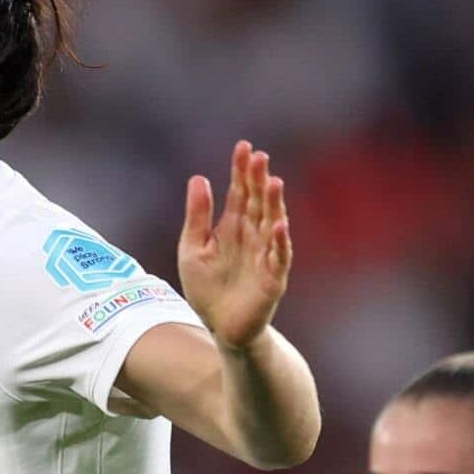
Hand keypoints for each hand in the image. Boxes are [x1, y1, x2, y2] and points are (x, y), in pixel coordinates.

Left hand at [177, 141, 291, 349]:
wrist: (218, 327)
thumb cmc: (207, 288)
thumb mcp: (193, 248)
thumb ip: (197, 216)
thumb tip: (199, 177)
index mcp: (233, 227)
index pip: (239, 192)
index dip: (241, 170)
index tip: (243, 147)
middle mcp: (253, 236)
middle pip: (257, 203)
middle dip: (259, 180)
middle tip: (259, 156)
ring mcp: (265, 256)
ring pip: (272, 224)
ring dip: (274, 204)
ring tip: (273, 181)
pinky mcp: (273, 279)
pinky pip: (279, 258)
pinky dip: (280, 242)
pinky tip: (279, 225)